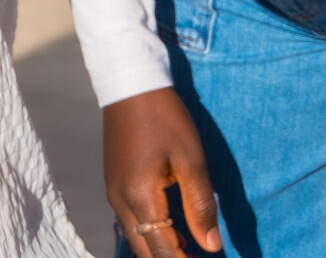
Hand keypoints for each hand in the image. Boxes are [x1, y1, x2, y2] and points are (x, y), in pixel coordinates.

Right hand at [104, 88, 220, 257]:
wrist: (129, 84)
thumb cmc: (164, 118)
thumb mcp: (191, 160)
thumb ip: (200, 206)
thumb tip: (211, 246)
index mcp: (140, 197)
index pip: (163, 251)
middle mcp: (120, 200)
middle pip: (145, 251)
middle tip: (201, 256)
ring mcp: (113, 192)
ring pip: (136, 236)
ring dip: (162, 247)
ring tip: (192, 247)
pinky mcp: (114, 182)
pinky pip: (131, 220)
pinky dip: (151, 232)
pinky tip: (173, 227)